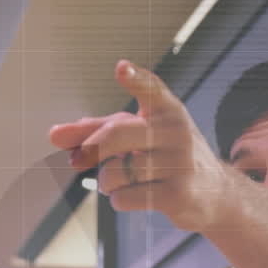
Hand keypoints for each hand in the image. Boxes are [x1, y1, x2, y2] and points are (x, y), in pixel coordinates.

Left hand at [48, 59, 229, 232]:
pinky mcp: (178, 194)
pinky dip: (118, 200)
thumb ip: (95, 131)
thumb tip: (54, 135)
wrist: (214, 193)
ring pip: (115, 172)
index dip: (135, 78)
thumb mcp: (137, 136)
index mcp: (167, 109)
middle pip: (115, 134)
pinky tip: (134, 196)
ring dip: (106, 182)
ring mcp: (181, 163)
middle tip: (78, 160)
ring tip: (118, 181)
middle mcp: (177, 131)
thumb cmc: (166, 156)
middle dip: (90, 151)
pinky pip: (124, 198)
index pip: (151, 88)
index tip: (121, 68)